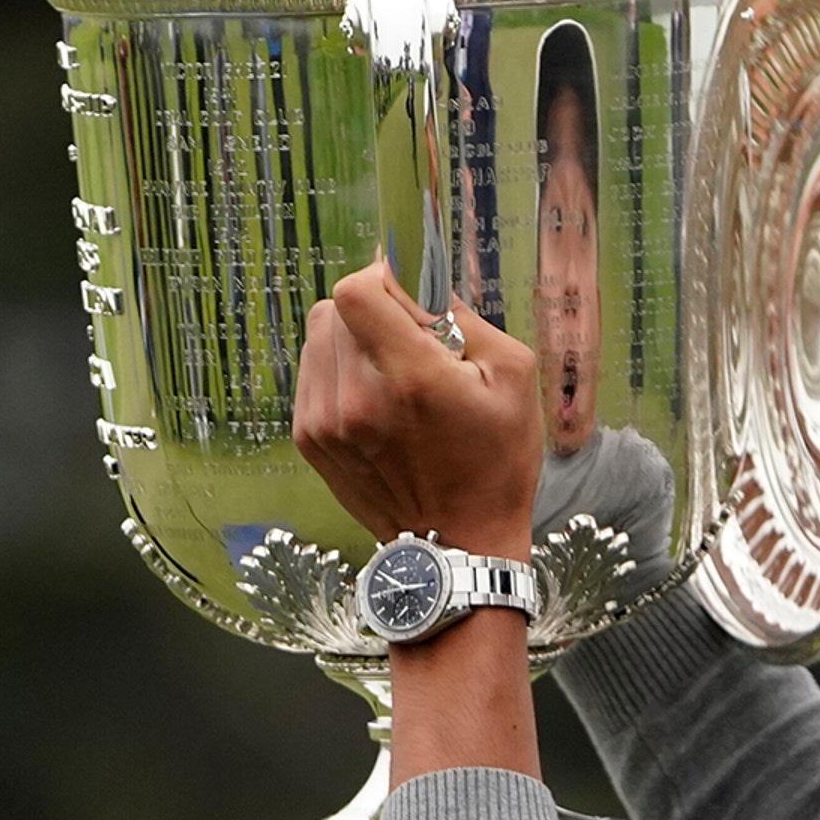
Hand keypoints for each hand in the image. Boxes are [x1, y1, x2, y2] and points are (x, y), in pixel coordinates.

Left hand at [293, 261, 541, 559]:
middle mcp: (356, 397)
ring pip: (319, 336)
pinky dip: (341, 370)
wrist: (458, 543)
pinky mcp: (308, 438)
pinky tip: (377, 399)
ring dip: (354, 337)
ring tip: (394, 371)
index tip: (409, 287)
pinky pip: (313, 372)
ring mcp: (324, 421)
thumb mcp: (511, 375)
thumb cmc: (497, 459)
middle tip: (412, 335)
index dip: (383, 275)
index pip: (358, 289)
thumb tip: (420, 276)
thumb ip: (463, 315)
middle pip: (335, 307)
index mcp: (411, 376)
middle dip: (374, 307)